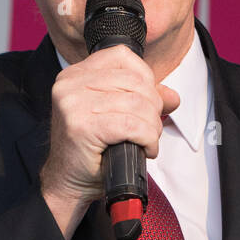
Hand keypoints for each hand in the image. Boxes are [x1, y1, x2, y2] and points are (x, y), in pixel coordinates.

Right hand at [39, 44, 181, 239]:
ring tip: (147, 141)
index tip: (147, 102)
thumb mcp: (118, 115)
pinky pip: (132, 125)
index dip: (145, 78)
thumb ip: (145, 99)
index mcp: (76, 74)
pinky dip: (147, 138)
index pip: (123, 57)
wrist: (68, 182)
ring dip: (152, 127)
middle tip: (150, 129)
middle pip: (135, 81)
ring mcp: (73, 103)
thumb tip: (172, 96)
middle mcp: (70, 83)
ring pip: (137, 103)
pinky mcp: (81, 125)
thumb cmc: (92, 150)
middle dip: (153, 107)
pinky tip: (145, 149)